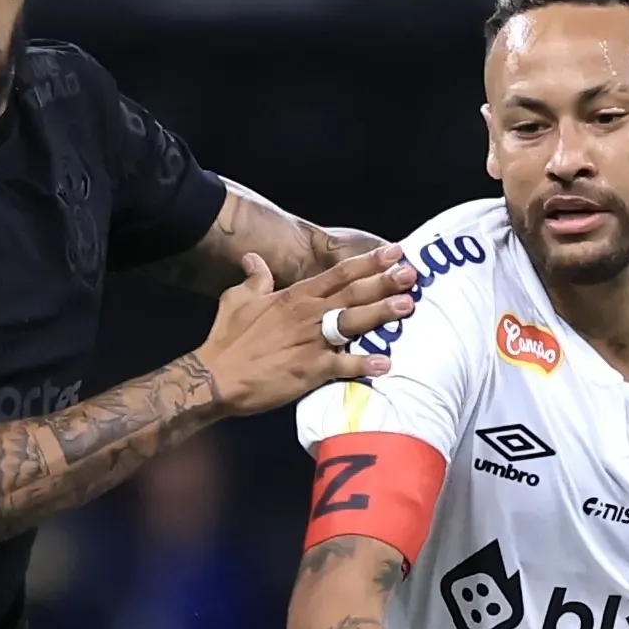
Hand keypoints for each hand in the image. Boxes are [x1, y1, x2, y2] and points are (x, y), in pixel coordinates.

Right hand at [199, 246, 416, 417]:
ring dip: (381, 313)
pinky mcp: (310, 371)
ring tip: (407, 306)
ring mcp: (311, 342)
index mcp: (295, 296)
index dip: (368, 262)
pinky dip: (363, 364)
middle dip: (385, 282)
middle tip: (412, 274)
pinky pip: (342, 365)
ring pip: (353, 323)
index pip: (339, 274)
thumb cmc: (226, 339)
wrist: (215, 376)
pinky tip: (384, 364)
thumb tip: (253, 259)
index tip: (394, 252)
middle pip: (353, 294)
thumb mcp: (237, 299)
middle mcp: (308, 315)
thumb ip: (254, 279)